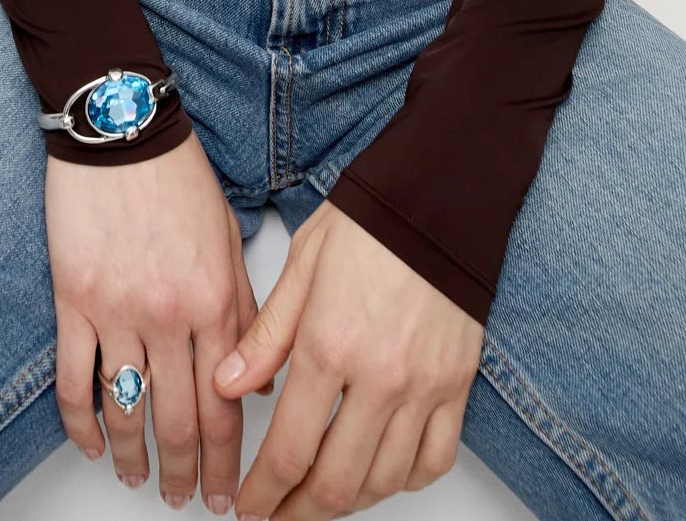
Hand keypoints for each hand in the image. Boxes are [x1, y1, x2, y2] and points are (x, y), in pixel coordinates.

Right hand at [47, 129, 273, 510]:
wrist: (121, 129)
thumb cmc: (178, 176)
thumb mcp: (229, 238)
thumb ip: (248, 309)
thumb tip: (257, 376)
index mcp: (216, 302)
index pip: (227, 407)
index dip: (228, 462)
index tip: (229, 495)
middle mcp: (170, 317)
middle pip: (179, 422)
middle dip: (185, 475)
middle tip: (186, 501)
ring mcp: (118, 312)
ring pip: (127, 412)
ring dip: (134, 458)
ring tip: (138, 481)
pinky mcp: (74, 300)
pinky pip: (74, 380)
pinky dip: (80, 423)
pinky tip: (89, 443)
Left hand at [213, 199, 483, 515]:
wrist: (439, 197)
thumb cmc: (368, 222)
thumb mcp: (301, 266)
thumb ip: (265, 336)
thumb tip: (228, 385)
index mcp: (330, 346)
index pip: (289, 450)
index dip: (263, 492)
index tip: (247, 506)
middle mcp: (379, 378)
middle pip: (335, 483)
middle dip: (297, 512)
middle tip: (275, 516)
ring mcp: (424, 387)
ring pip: (383, 481)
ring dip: (346, 502)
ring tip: (318, 498)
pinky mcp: (456, 385)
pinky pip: (433, 460)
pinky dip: (404, 481)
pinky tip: (379, 475)